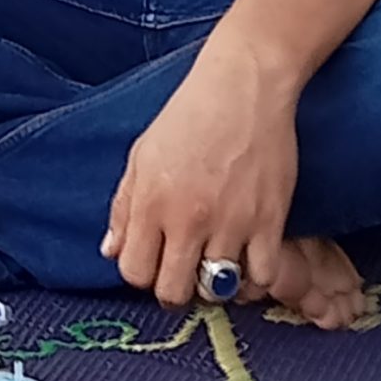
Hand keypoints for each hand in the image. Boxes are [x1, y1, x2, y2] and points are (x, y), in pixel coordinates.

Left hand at [104, 44, 359, 323]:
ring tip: (214, 266)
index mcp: (150, 202)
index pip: (133, 271)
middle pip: (172, 291)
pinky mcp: (270, 222)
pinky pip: (262, 278)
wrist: (242, 88)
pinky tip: (247, 261)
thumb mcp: (141, 155)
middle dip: (173, 290)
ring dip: (214, 286)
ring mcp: (230, 223)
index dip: (141, 274)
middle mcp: (187, 219)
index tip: (152, 262)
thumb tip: (110, 251)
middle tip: (182, 273)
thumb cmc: (187, 117)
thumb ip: (123, 206)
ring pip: (217, 290)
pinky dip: (254, 280)